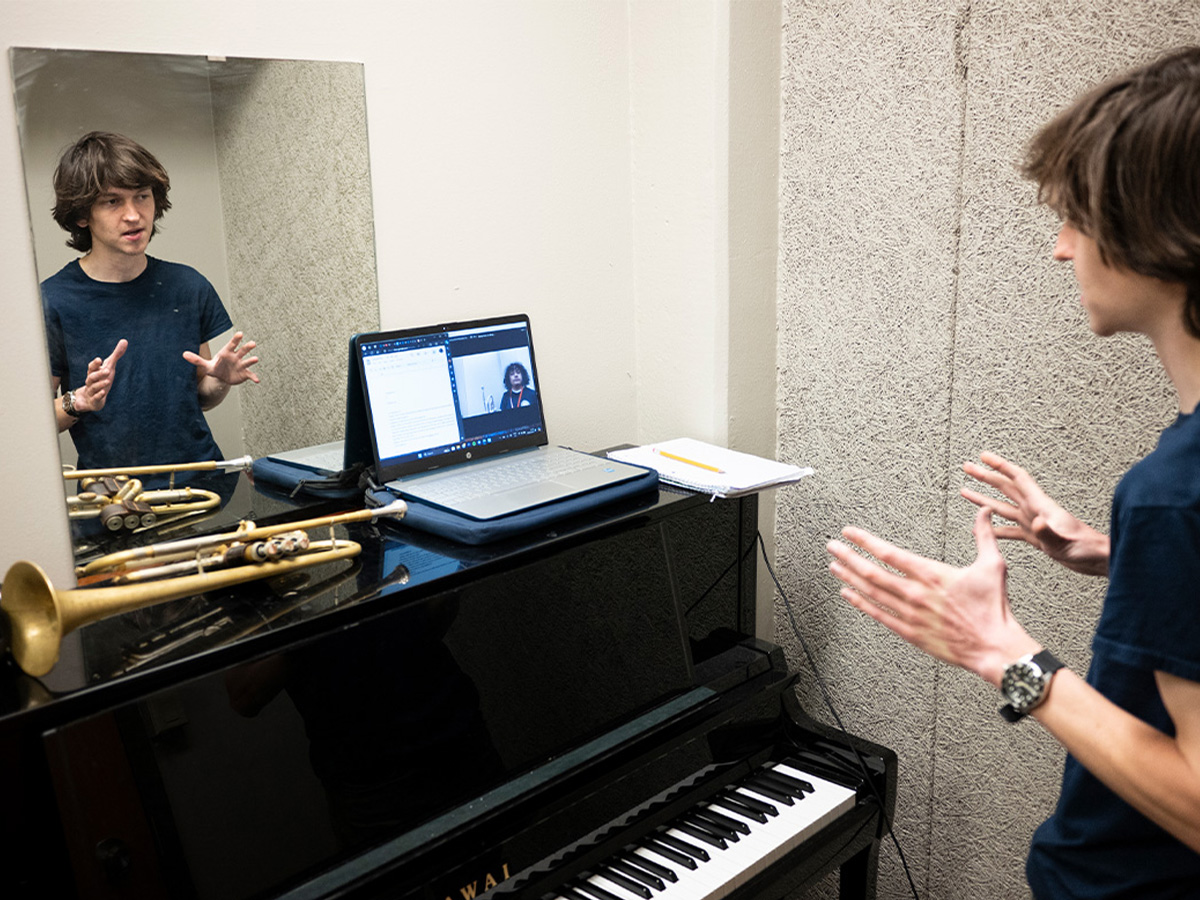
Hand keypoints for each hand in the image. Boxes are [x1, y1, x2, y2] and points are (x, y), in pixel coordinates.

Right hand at [72, 339, 126, 412]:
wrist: (89, 399)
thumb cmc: (101, 379)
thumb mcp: (109, 367)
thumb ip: (116, 355)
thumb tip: (125, 341)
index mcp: (94, 373)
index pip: (92, 367)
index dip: (95, 364)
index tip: (99, 359)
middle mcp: (91, 381)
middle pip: (91, 376)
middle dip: (98, 373)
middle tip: (107, 370)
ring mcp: (91, 391)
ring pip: (93, 387)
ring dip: (100, 384)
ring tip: (108, 381)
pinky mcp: (93, 400)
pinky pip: (95, 398)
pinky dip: (98, 395)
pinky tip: (103, 393)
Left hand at [184, 332, 259, 385]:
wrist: (222, 378)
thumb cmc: (215, 368)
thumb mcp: (205, 365)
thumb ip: (196, 360)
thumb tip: (184, 354)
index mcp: (227, 353)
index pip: (232, 344)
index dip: (236, 339)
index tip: (240, 334)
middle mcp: (236, 357)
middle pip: (242, 350)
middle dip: (247, 347)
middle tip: (252, 343)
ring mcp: (241, 365)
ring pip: (247, 361)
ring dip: (251, 360)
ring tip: (255, 359)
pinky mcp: (244, 374)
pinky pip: (250, 375)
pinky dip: (254, 377)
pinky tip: (257, 380)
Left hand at [826, 509, 1037, 685]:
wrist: (994, 647)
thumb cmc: (993, 609)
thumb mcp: (992, 566)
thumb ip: (984, 536)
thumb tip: (983, 513)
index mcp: (931, 574)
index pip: (889, 553)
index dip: (865, 541)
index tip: (850, 532)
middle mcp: (915, 593)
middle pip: (872, 572)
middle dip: (848, 557)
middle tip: (832, 547)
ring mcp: (909, 614)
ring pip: (871, 592)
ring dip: (849, 578)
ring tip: (834, 567)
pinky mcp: (909, 632)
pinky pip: (878, 615)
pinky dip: (860, 603)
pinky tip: (847, 594)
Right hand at [961, 452, 1108, 575]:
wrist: (1098, 559)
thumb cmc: (1087, 549)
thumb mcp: (1065, 542)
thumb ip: (1048, 532)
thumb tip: (1035, 521)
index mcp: (1041, 506)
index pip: (1017, 479)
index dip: (1000, 465)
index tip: (983, 456)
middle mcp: (1035, 511)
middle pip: (1005, 488)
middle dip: (985, 477)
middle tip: (968, 468)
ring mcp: (1034, 523)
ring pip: (1003, 507)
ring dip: (985, 499)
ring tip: (967, 492)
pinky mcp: (1036, 537)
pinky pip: (1010, 529)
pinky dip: (996, 528)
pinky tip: (986, 530)